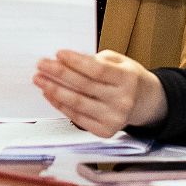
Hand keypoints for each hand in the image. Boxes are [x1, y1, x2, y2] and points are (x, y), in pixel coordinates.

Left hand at [33, 49, 167, 137]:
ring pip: (77, 103)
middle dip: (58, 74)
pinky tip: (49, 94)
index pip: (97, 70)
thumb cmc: (126, 77)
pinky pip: (77, 117)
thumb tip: (65, 60)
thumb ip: (94, 60)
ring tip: (39, 79)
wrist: (145, 102)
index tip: (58, 53)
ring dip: (54, 90)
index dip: (76, 62)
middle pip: (84, 86)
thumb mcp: (117, 61)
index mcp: (127, 79)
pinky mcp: (105, 131)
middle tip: (41, 64)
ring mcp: (114, 119)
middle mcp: (123, 101)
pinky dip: (60, 105)